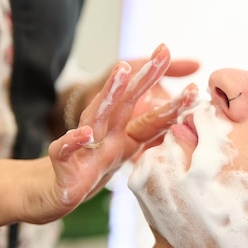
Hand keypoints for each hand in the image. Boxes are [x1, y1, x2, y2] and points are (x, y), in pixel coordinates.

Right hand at [35, 45, 196, 221]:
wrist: (51, 194)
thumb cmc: (90, 171)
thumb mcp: (123, 158)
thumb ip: (148, 139)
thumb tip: (180, 125)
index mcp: (123, 136)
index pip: (151, 118)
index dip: (173, 103)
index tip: (196, 86)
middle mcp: (105, 135)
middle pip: (126, 103)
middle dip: (144, 78)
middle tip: (163, 53)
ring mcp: (83, 148)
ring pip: (96, 117)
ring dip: (109, 94)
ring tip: (122, 72)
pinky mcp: (62, 165)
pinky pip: (64, 151)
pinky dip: (72, 142)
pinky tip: (84, 133)